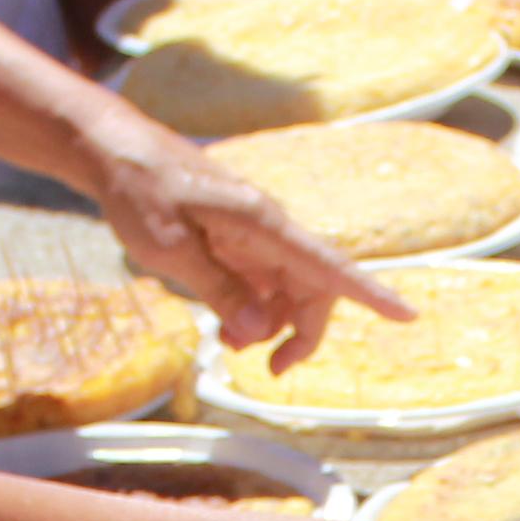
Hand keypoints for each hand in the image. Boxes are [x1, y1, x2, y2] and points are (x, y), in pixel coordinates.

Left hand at [88, 120, 414, 364]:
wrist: (113, 150)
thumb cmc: (140, 190)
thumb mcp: (171, 249)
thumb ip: (219, 290)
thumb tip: (260, 331)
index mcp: (261, 223)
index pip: (329, 265)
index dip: (370, 294)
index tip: (406, 316)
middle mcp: (266, 227)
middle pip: (313, 286)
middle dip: (302, 331)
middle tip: (271, 369)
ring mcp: (251, 232)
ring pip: (286, 287)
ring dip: (270, 323)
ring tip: (228, 344)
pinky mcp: (233, 237)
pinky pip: (259, 280)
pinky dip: (250, 307)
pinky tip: (222, 323)